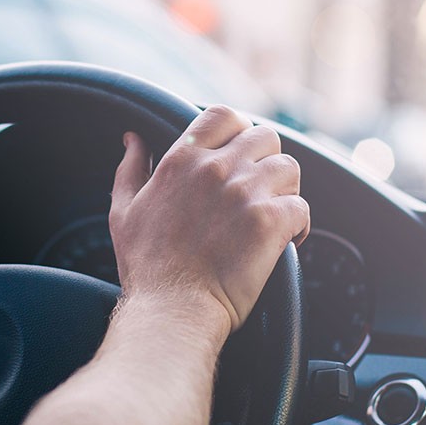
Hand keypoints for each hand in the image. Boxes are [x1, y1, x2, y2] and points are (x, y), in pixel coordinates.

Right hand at [108, 105, 310, 333]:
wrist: (172, 309)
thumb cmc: (147, 267)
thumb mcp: (124, 210)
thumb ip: (130, 168)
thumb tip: (133, 139)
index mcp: (182, 160)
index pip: (224, 115)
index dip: (239, 129)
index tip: (240, 151)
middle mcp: (216, 169)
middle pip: (265, 137)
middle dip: (266, 160)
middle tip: (259, 189)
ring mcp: (245, 194)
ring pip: (289, 167)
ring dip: (286, 189)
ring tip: (273, 213)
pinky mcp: (269, 223)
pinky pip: (301, 206)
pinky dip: (298, 224)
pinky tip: (286, 240)